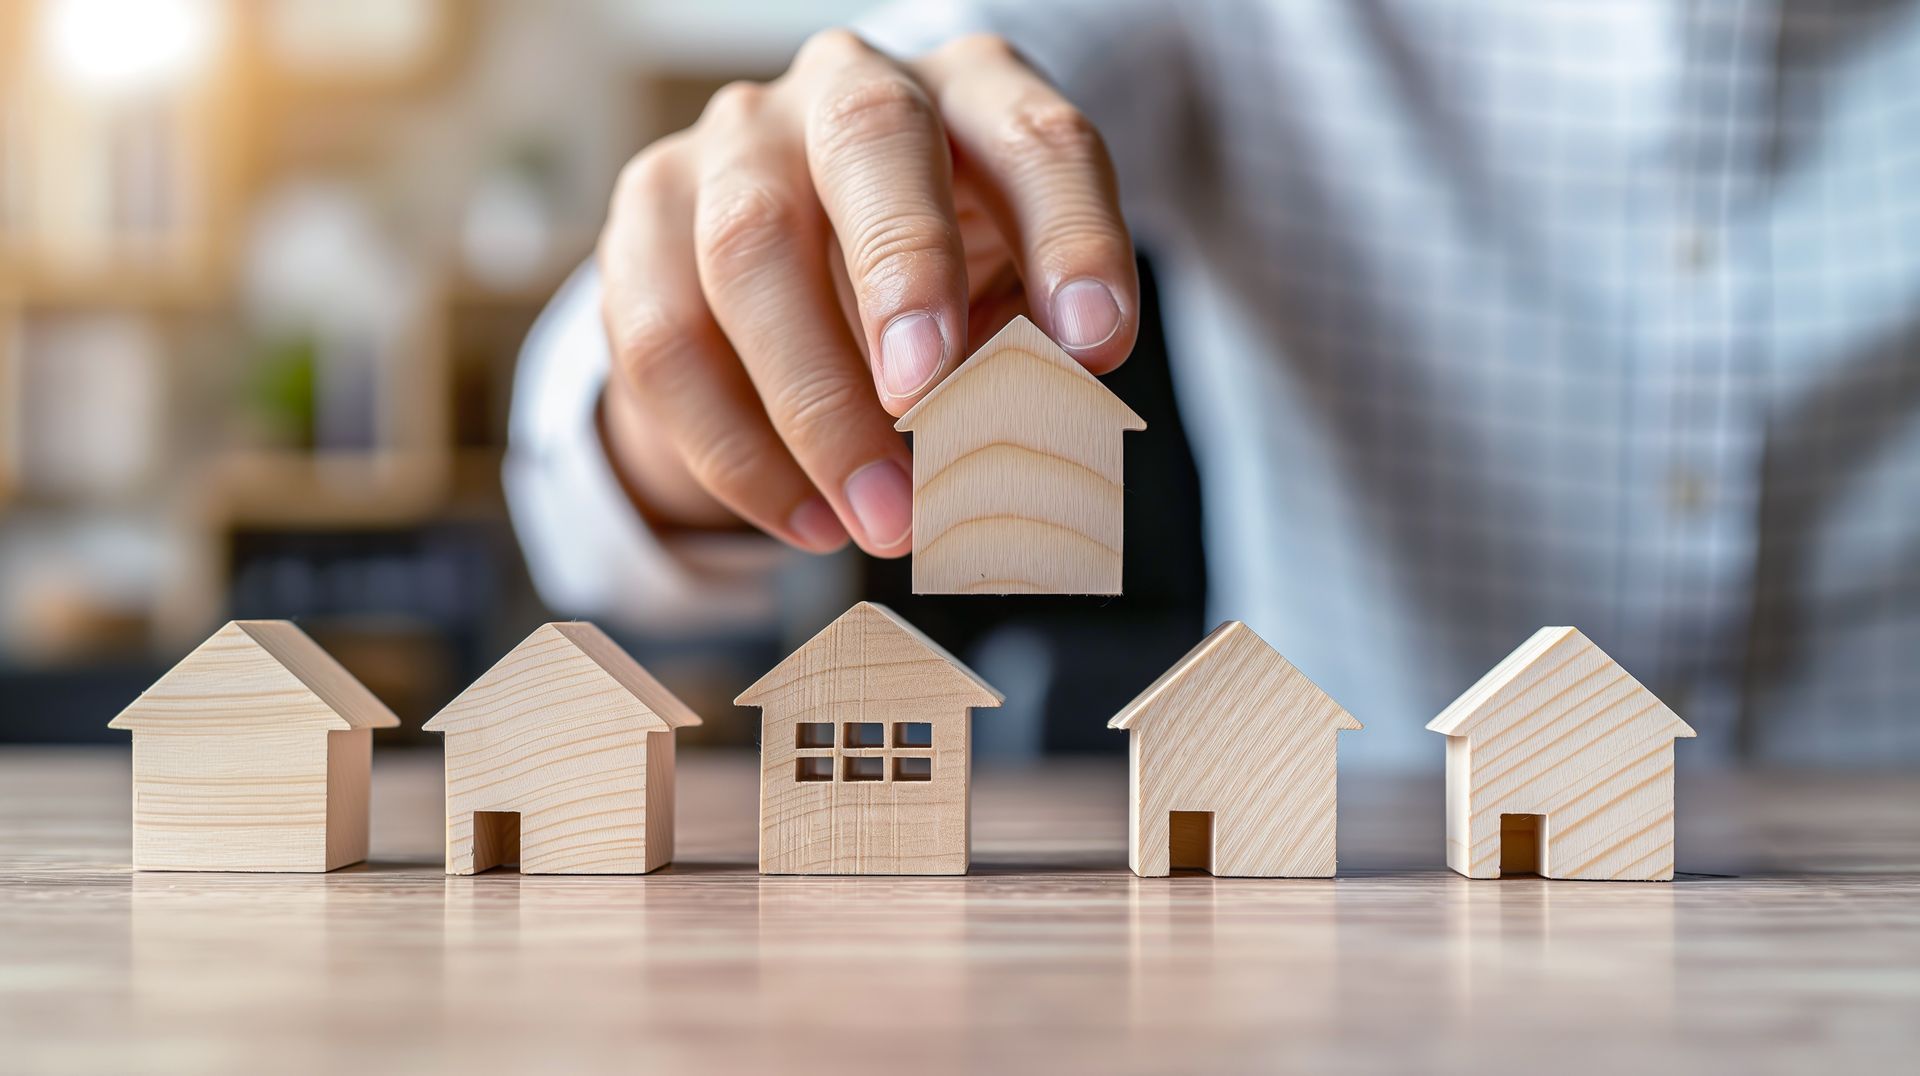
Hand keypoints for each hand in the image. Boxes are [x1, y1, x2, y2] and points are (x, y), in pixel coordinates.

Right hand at [596, 29, 1137, 556]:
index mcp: (975, 94)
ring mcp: (734, 142)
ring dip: (816, 406)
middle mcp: (849, 86)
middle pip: (869, 141)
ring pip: (745, 250)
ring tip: (884, 521)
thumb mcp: (1009, 307)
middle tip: (929, 397)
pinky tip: (810, 523)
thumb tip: (1029, 442)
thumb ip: (1028, 357)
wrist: (805, 259)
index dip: (1071, 240)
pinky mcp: (646, 215)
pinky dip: (737, 451)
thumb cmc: (943, 285)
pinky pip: (663, 338)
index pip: (1038, 141)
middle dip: (904, 272)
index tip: (1096, 350)